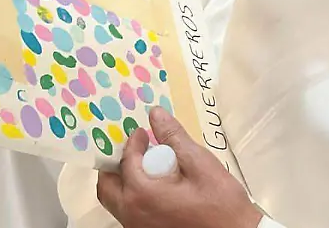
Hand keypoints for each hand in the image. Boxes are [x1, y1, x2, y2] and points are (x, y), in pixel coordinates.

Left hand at [98, 108, 261, 227]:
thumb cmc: (221, 204)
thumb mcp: (200, 164)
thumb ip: (175, 138)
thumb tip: (156, 115)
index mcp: (142, 195)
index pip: (126, 161)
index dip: (134, 143)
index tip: (143, 133)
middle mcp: (133, 214)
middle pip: (107, 187)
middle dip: (117, 165)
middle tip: (137, 151)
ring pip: (116, 203)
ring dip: (124, 182)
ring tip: (147, 167)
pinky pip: (129, 213)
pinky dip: (133, 197)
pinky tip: (156, 188)